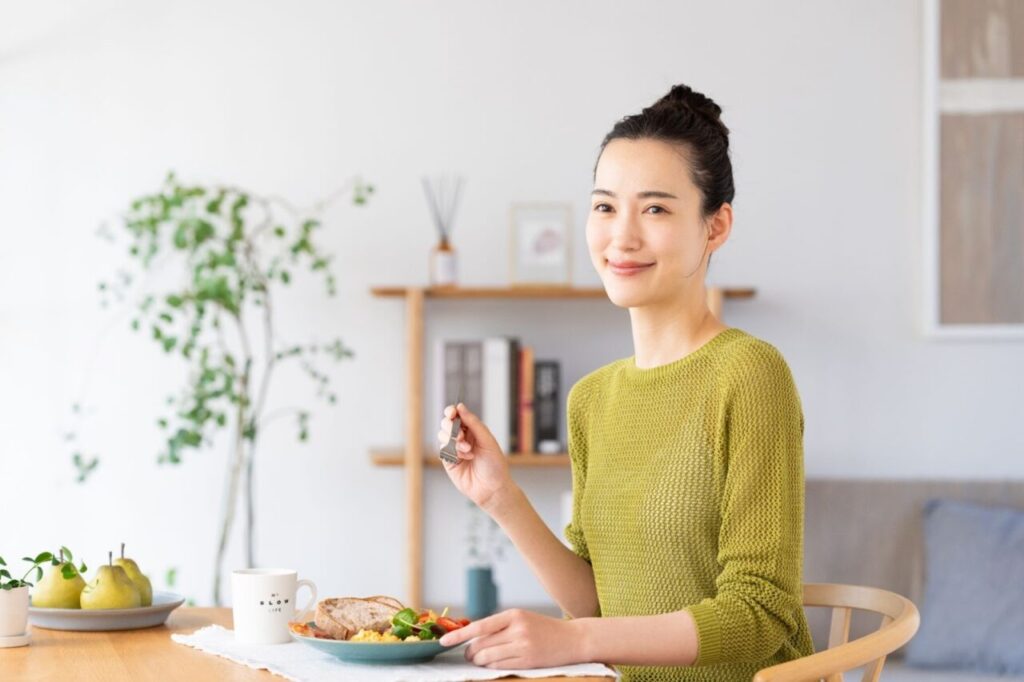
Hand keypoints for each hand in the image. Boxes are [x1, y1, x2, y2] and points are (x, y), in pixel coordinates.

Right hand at [436, 402, 511, 510]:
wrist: (492, 488)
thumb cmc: (494, 464)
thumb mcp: (487, 440)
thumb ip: (473, 423)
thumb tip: (460, 407)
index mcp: (473, 430)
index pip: (458, 416)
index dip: (451, 412)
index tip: (451, 412)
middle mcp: (463, 438)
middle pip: (447, 424)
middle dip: (451, 427)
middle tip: (461, 436)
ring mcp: (454, 449)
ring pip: (442, 436)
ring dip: (453, 440)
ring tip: (467, 450)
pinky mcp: (448, 461)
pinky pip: (443, 449)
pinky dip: (453, 451)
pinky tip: (465, 457)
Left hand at [439, 608, 584, 668]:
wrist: (573, 639)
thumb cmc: (544, 628)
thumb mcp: (522, 619)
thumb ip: (499, 626)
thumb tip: (472, 637)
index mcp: (513, 614)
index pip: (479, 626)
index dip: (458, 635)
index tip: (443, 642)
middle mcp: (517, 630)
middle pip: (480, 645)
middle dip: (470, 652)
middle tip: (469, 654)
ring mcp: (522, 647)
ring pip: (487, 658)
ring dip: (479, 661)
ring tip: (481, 659)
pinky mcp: (527, 661)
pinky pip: (498, 667)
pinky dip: (491, 667)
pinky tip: (494, 663)